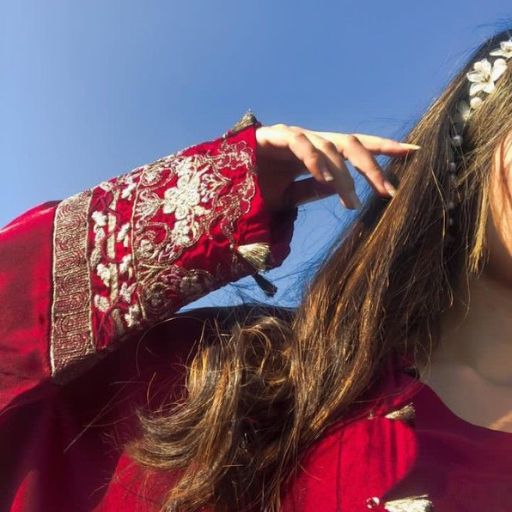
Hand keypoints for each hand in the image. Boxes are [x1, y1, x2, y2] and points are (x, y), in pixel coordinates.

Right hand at [255, 124, 419, 211]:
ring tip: (351, 202)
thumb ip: (314, 189)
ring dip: (344, 176)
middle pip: (351, 143)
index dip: (383, 148)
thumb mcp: (292, 195)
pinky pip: (302, 144)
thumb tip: (340, 188)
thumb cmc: (258, 188)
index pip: (357, 147)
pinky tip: (326, 180)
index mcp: (320, 154)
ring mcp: (294, 135)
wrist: (223, 187)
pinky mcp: (275, 135)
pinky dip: (316, 161)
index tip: (412, 153)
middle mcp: (312, 141)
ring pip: (330, 148)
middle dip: (372, 165)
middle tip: (388, 191)